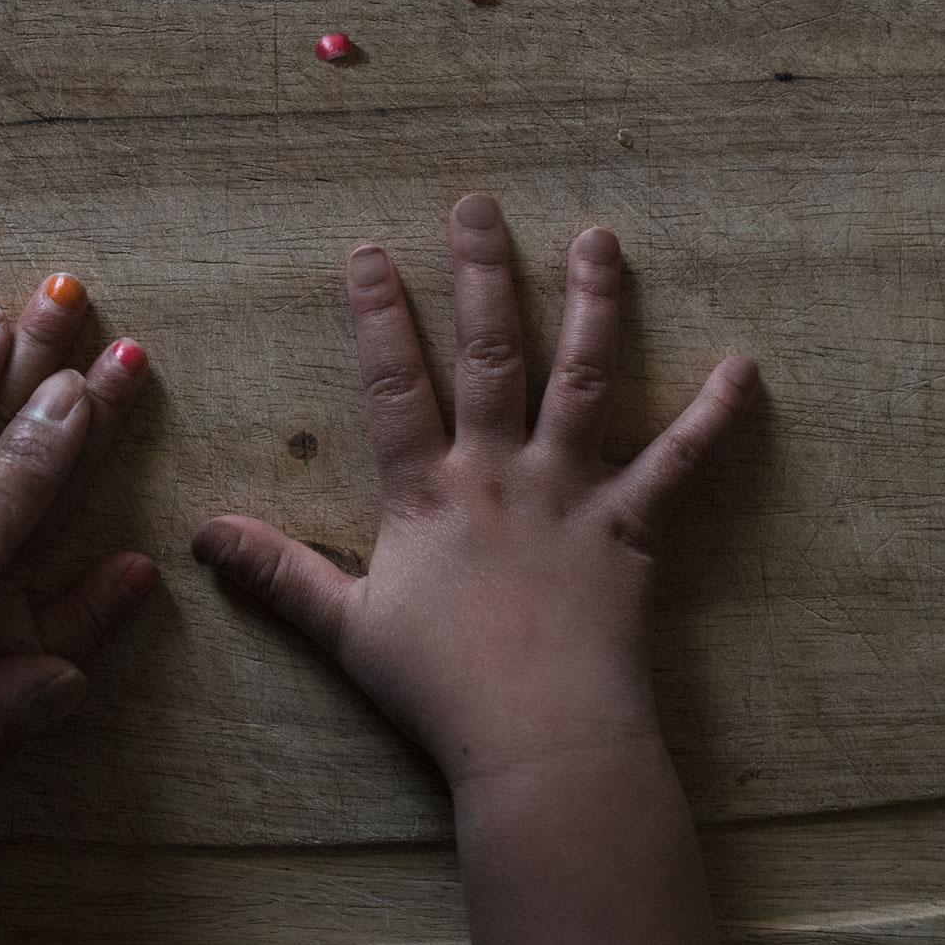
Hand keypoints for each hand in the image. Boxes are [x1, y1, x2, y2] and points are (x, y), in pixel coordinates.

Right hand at [192, 194, 753, 944]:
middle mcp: (498, 470)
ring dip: (593, 304)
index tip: (368, 248)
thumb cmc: (440, 690)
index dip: (377, 314)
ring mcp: (570, 492)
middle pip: (491, 352)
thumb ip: (278, 572)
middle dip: (481, 273)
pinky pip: (681, 462)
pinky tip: (745, 366)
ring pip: (584, 378)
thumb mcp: (344, 629)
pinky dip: (716, 415)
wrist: (539, 740)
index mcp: (426, 490)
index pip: (394, 383)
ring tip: (599, 239)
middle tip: (479, 205)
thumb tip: (200, 534)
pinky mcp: (632, 527)